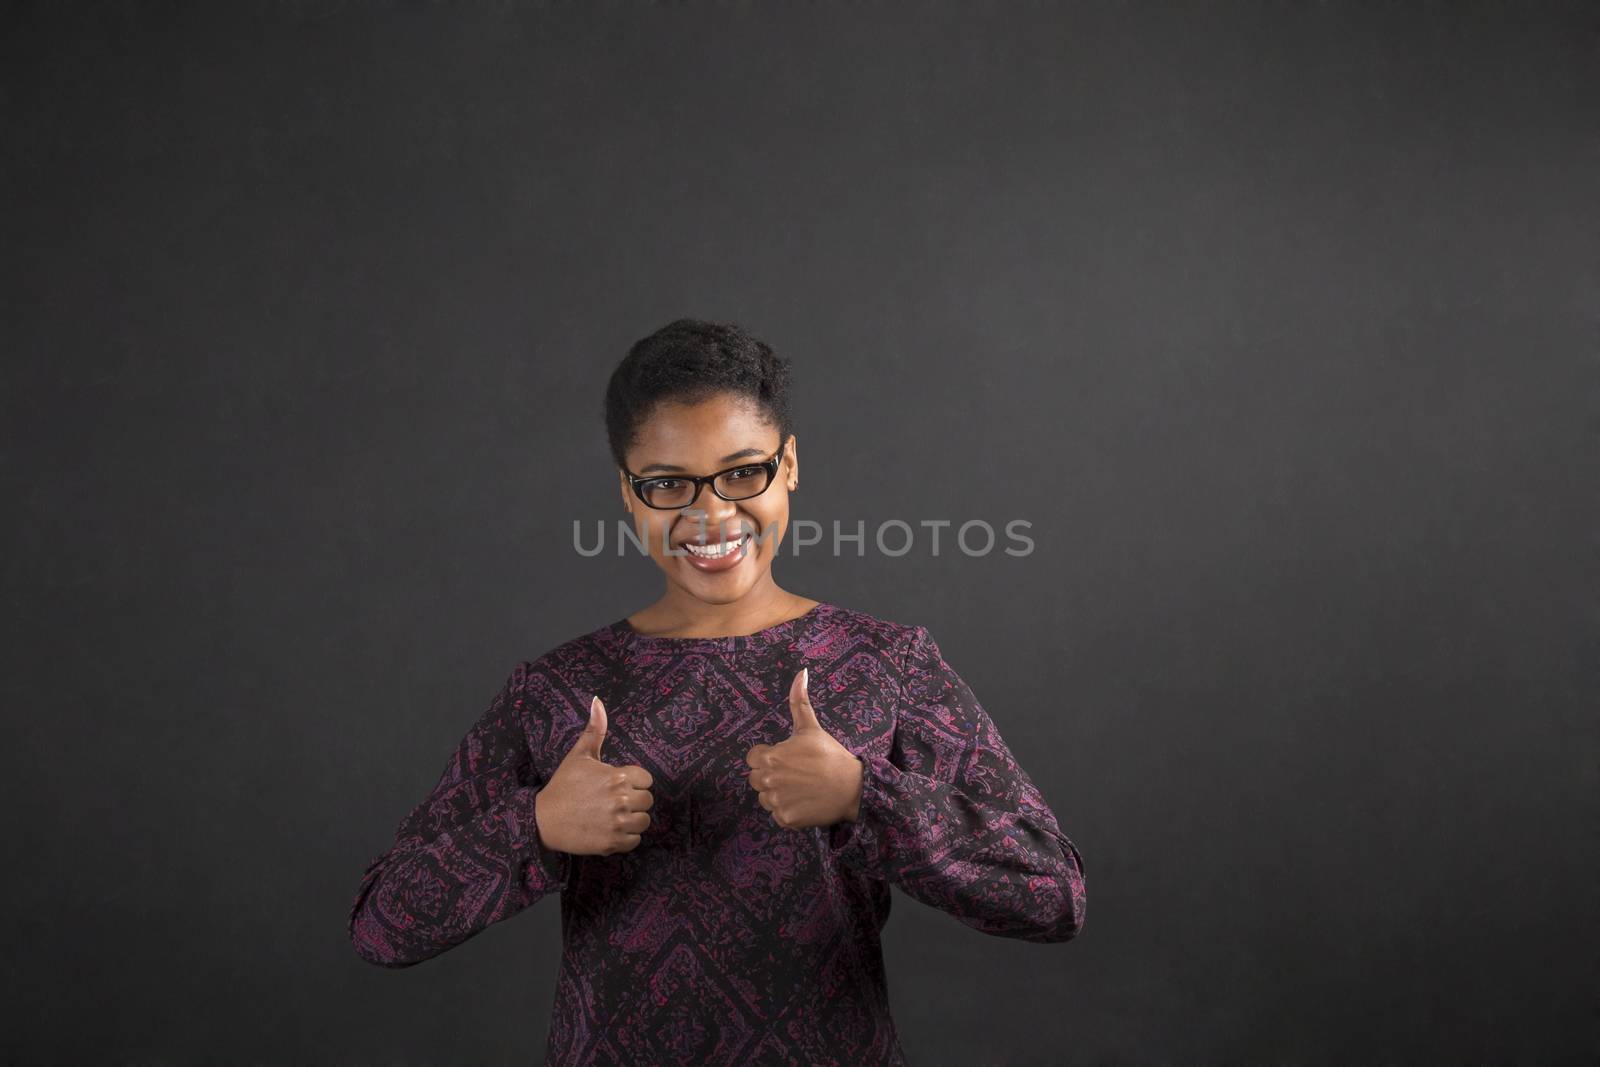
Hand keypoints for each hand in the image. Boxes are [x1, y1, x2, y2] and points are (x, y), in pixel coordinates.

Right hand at [535, 695, 654, 855]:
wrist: (543, 819)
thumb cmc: (563, 785)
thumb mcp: (579, 755)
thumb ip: (595, 730)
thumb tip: (597, 701)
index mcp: (618, 777)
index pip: (647, 780)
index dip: (635, 782)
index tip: (619, 785)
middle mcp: (621, 800)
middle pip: (648, 801)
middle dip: (635, 801)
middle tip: (615, 802)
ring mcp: (617, 822)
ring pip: (644, 822)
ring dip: (633, 820)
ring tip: (614, 816)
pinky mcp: (612, 842)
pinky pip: (635, 841)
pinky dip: (626, 838)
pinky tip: (610, 830)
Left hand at [744, 668, 863, 830]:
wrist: (853, 787)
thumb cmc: (830, 755)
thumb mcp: (811, 727)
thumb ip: (799, 701)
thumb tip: (801, 672)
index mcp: (770, 757)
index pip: (752, 759)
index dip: (768, 757)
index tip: (787, 759)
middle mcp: (768, 780)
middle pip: (756, 780)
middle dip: (771, 777)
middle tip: (796, 774)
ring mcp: (776, 802)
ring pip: (766, 799)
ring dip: (779, 795)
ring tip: (801, 788)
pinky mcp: (785, 819)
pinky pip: (778, 815)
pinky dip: (790, 811)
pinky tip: (805, 801)